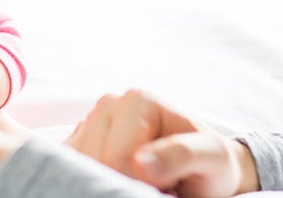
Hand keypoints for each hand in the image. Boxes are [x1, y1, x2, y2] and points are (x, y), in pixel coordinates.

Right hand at [64, 89, 258, 197]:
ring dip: (107, 180)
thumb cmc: (210, 162)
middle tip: (154, 182)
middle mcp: (108, 104)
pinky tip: (119, 176)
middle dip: (120, 180)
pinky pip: (71, 167)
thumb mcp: (211, 157)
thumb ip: (181, 156)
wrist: (203, 168)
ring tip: (139, 178)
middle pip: (94, 160)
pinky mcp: (80, 140)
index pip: (117, 157)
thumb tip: (140, 164)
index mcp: (137, 100)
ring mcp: (91, 121)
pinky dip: (92, 179)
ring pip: (79, 165)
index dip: (138, 182)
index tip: (167, 183)